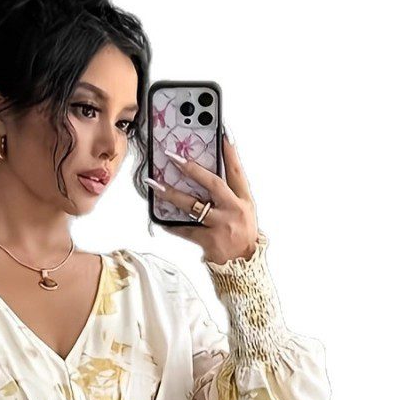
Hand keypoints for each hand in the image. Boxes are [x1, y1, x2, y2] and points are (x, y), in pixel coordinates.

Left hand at [148, 134, 259, 265]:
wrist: (244, 268)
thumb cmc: (241, 237)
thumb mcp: (243, 213)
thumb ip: (229, 195)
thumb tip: (205, 176)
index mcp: (244, 200)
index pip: (237, 171)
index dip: (230, 151)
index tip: (222, 131)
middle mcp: (234, 210)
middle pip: (213, 183)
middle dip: (192, 168)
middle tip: (174, 157)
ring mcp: (222, 225)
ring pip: (193, 205)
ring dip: (172, 194)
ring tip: (155, 184)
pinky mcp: (210, 241)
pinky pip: (186, 230)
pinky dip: (173, 226)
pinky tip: (161, 221)